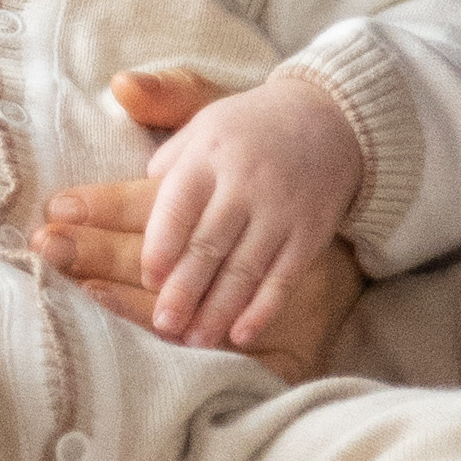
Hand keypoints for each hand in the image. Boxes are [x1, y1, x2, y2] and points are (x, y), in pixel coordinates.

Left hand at [131, 74, 362, 352]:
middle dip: (184, 289)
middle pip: (210, 245)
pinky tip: (240, 336)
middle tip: (162, 324)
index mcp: (209, 154)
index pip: (179, 205)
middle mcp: (245, 184)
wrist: (329, 120)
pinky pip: (284, 278)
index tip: (148, 279)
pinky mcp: (309, 234)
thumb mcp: (201, 121)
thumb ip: (165, 159)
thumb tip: (132, 196)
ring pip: (245, 269)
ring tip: (194, 340)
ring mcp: (280, 211)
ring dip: (218, 309)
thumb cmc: (247, 128)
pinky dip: (262, 310)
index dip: (162, 245)